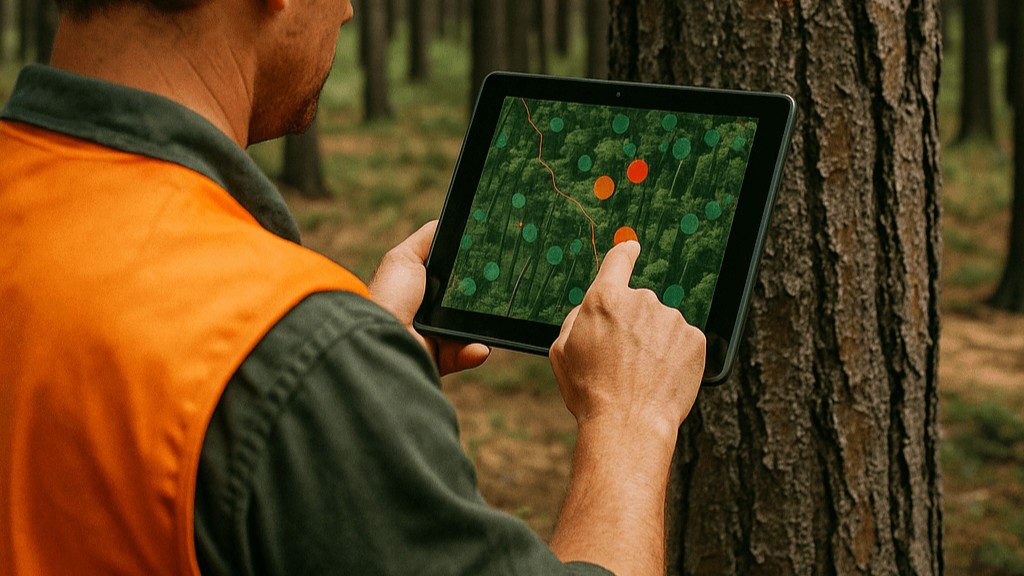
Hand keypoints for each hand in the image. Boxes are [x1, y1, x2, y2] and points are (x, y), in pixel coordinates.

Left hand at [369, 221, 489, 375]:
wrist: (378, 334)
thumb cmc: (389, 294)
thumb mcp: (405, 257)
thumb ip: (428, 238)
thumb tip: (449, 220)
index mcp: (422, 289)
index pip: (455, 279)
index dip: (473, 273)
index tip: (492, 263)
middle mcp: (429, 313)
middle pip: (467, 302)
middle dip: (483, 297)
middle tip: (499, 288)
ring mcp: (435, 337)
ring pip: (471, 329)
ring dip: (482, 325)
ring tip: (494, 318)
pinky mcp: (439, 358)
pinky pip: (465, 353)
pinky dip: (474, 350)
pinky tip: (479, 345)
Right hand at [549, 240, 704, 437]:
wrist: (629, 424)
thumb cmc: (589, 391)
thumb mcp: (561, 352)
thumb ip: (576, 318)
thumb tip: (591, 305)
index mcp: (604, 298)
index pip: (618, 260)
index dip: (624, 252)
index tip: (631, 246)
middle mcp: (641, 300)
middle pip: (638, 303)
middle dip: (632, 325)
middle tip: (621, 361)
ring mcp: (671, 319)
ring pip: (661, 324)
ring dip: (654, 342)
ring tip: (640, 376)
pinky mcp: (695, 339)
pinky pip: (683, 341)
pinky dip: (674, 357)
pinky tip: (660, 378)